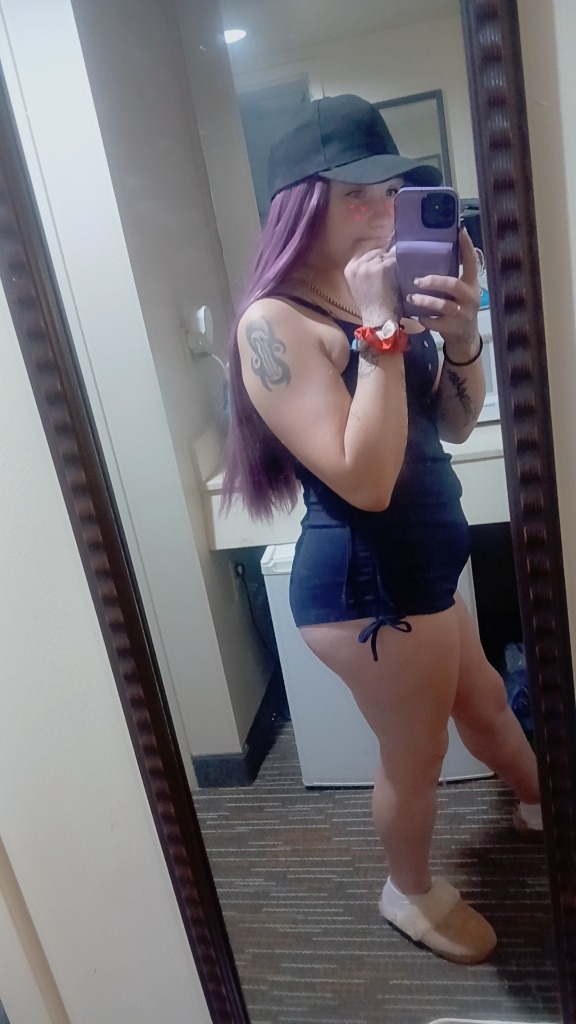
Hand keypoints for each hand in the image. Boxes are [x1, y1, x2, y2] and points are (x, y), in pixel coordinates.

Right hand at [344, 244, 401, 325]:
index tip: (383, 254)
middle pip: (376, 251)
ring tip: (397, 272)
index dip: (374, 251)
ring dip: (393, 262)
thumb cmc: (371, 305)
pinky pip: (395, 260)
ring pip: (386, 255)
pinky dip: (399, 267)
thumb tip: (380, 254)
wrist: (378, 318)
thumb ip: (364, 269)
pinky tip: (400, 276)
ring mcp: (370, 265)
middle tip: (392, 266)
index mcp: (349, 269)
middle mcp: (358, 264)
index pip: (363, 249)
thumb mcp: (360, 284)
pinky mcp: (383, 267)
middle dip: (384, 257)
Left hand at [407, 228, 480, 349]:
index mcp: (472, 283)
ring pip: (443, 305)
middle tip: (417, 280)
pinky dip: (425, 319)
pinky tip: (418, 316)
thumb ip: (449, 277)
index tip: (460, 231)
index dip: (467, 246)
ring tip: (410, 298)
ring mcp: (463, 314)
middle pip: (453, 285)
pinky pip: (436, 322)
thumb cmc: (457, 307)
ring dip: (425, 301)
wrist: (464, 337)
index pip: (472, 261)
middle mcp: (470, 297)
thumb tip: (427, 256)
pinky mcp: (454, 328)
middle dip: (434, 281)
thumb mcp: (459, 292)